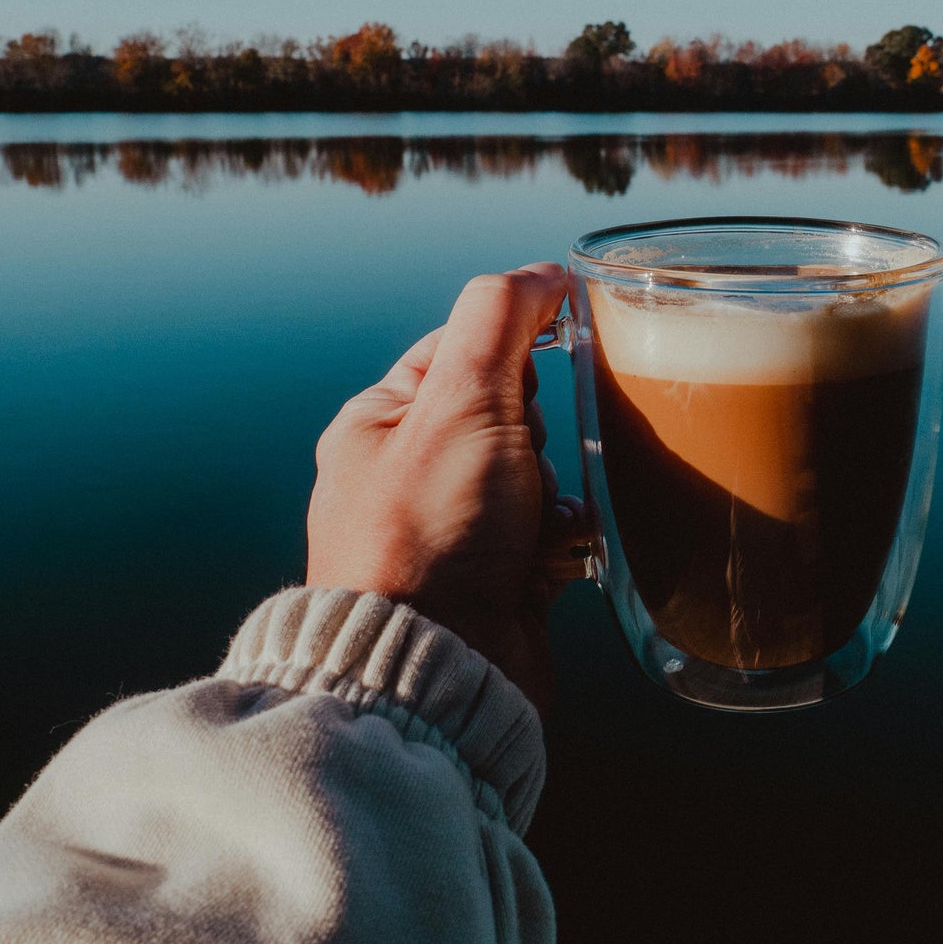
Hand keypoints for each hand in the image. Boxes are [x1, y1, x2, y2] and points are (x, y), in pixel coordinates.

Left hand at [307, 262, 581, 710]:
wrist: (435, 672)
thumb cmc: (429, 536)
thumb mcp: (460, 400)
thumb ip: (500, 319)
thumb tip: (543, 271)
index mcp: (379, 423)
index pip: (464, 347)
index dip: (513, 350)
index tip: (545, 362)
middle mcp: (408, 475)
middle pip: (512, 410)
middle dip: (536, 433)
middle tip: (519, 464)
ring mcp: (452, 532)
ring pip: (540, 473)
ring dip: (555, 491)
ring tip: (536, 520)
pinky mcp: (495, 581)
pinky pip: (552, 534)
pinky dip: (562, 541)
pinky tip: (553, 555)